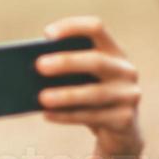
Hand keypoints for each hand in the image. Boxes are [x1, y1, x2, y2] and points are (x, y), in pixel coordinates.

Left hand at [35, 17, 143, 155]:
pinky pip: (93, 117)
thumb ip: (64, 72)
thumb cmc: (89, 99)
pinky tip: (47, 114)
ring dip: (66, 95)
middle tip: (39, 66)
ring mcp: (129, 95)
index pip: (96, 28)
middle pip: (96, 61)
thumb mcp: (81, 80)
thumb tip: (29, 70)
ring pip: (95, 93)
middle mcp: (125, 70)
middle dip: (67, 62)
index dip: (72, 27)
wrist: (118, 131)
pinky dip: (67, 116)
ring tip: (41, 97)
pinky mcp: (126, 119)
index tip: (48, 34)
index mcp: (113, 51)